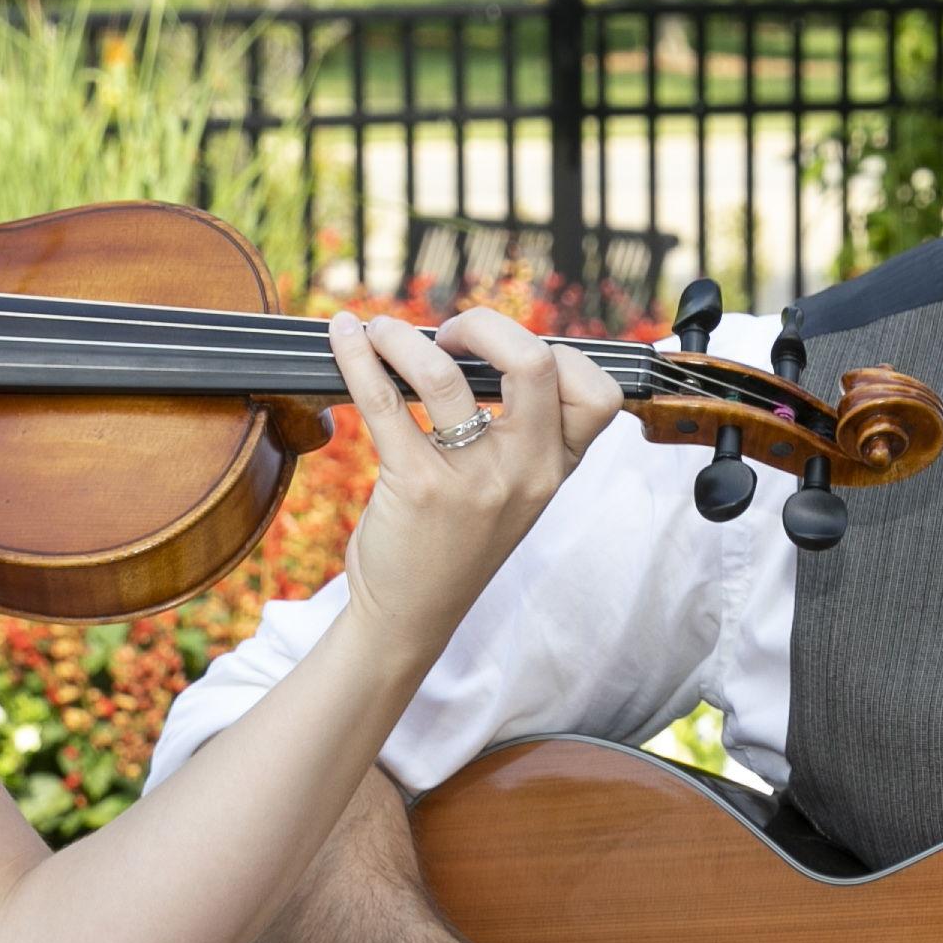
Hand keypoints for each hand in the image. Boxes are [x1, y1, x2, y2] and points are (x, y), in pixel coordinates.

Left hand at [325, 305, 621, 647]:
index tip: (506, 355)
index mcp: (554, 469)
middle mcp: (524, 472)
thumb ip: (519, 435)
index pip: (598, 394)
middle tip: (448, 334)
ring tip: (380, 331)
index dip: (555, 353)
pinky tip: (344, 337)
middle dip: (484, 325)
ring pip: (444, 373)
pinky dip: (357, 357)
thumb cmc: (454, 544)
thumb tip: (480, 350)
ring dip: (402, 337)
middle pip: (534, 362)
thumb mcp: (512, 493)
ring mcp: (473, 481)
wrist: (412, 617)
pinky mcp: (417, 487)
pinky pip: (385, 400)